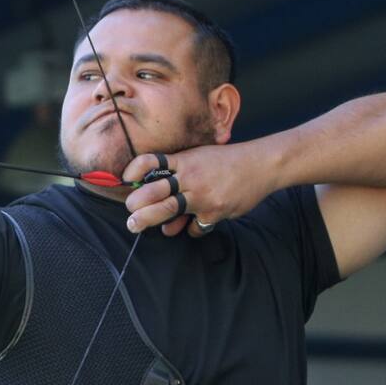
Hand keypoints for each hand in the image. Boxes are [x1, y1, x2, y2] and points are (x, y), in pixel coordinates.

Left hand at [121, 143, 275, 236]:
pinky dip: (189, 229)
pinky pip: (194, 227)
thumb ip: (177, 168)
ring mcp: (202, 196)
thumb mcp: (198, 155)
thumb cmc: (225, 161)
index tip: (125, 179)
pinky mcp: (214, 212)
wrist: (260, 165)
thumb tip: (151, 184)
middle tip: (129, 213)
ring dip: (150, 220)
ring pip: (169, 211)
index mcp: (184, 160)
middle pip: (154, 192)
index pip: (151, 162)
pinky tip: (188, 225)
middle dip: (136, 205)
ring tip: (136, 225)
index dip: (134, 170)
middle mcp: (190, 177)